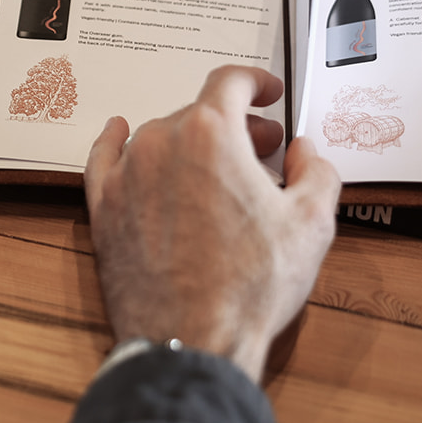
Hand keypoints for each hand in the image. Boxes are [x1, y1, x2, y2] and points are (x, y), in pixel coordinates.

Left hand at [84, 66, 341, 382]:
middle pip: (200, 113)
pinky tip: (118, 132)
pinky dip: (115, 143)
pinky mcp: (104, 208)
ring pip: (160, 138)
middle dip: (236, 126)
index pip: (231, 82)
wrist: (192, 341)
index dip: (255, 81)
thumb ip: (317, 172)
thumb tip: (305, 154)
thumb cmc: (247, 287)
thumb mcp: (311, 224)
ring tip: (217, 170)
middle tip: (262, 148)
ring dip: (190, 144)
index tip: (267, 92)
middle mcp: (160, 142)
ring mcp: (126, 175)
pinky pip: (105, 159)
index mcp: (210, 134)